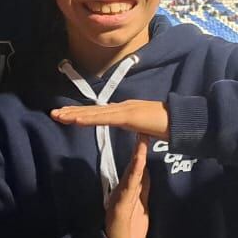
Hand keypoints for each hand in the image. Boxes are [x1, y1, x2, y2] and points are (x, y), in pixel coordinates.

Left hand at [51, 100, 169, 140]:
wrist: (184, 121)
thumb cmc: (169, 126)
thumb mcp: (148, 128)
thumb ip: (139, 128)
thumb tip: (134, 130)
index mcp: (126, 111)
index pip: (100, 113)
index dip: (83, 114)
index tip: (67, 117)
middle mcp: (123, 107)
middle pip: (93, 111)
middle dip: (72, 113)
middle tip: (53, 114)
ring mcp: (125, 110)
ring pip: (95, 113)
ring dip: (75, 115)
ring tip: (58, 116)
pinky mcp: (129, 116)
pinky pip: (104, 118)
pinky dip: (88, 119)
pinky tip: (76, 120)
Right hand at [104, 137, 150, 237]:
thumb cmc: (130, 229)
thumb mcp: (140, 204)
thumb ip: (142, 187)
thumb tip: (145, 169)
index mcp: (130, 190)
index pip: (138, 166)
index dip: (141, 150)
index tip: (146, 133)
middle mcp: (124, 191)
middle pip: (133, 166)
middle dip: (138, 149)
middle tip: (143, 130)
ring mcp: (121, 198)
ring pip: (130, 175)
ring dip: (136, 159)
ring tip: (141, 142)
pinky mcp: (119, 207)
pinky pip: (128, 189)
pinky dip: (133, 175)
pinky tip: (139, 164)